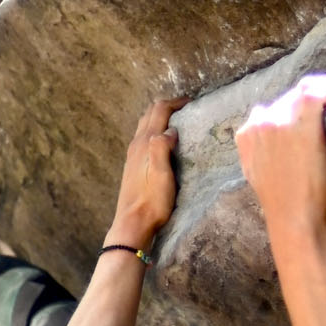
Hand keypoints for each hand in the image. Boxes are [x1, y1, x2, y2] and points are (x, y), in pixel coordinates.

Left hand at [109, 95, 186, 247]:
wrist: (133, 223)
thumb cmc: (152, 201)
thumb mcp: (162, 174)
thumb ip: (162, 148)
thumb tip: (170, 130)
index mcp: (145, 143)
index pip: (159, 111)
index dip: (175, 103)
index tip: (193, 102)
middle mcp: (136, 144)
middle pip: (150, 114)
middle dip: (168, 106)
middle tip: (187, 108)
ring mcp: (133, 154)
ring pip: (146, 124)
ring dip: (160, 117)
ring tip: (178, 120)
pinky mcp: (133, 164)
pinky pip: (144, 136)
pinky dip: (155, 129)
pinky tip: (164, 140)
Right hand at [236, 75, 325, 238]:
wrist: (293, 217)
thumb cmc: (281, 203)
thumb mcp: (255, 174)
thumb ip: (256, 151)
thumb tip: (266, 139)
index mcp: (247, 134)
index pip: (269, 109)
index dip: (291, 109)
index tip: (309, 114)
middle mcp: (261, 122)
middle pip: (289, 99)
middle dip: (310, 101)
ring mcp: (281, 121)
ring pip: (304, 91)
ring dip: (324, 90)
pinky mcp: (303, 124)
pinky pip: (317, 92)